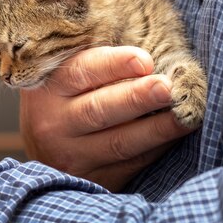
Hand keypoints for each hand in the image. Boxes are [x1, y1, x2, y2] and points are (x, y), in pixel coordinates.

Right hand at [19, 46, 195, 191]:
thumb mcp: (59, 75)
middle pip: (99, 110)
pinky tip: (174, 133)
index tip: (145, 60)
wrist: (38, 146)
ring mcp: (71, 155)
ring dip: (156, 129)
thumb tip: (141, 45)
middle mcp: (54, 123)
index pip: (81, 72)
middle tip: (167, 87)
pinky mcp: (90, 178)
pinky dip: (155, 148)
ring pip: (118, 142)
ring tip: (185, 115)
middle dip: (137, 98)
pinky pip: (128, 164)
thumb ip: (90, 59)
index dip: (114, 65)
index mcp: (47, 89)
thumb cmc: (59, 98)